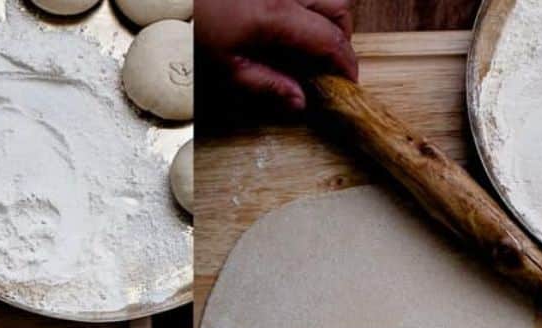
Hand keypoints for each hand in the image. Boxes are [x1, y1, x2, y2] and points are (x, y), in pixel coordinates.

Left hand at [196, 0, 356, 110]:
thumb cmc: (193, 24)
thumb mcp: (225, 65)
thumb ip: (266, 84)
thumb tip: (299, 102)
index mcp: (278, 14)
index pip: (331, 40)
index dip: (346, 64)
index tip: (348, 82)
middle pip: (340, 8)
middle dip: (342, 36)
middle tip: (329, 61)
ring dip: (329, 16)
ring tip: (312, 40)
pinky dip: (311, 5)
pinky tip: (294, 21)